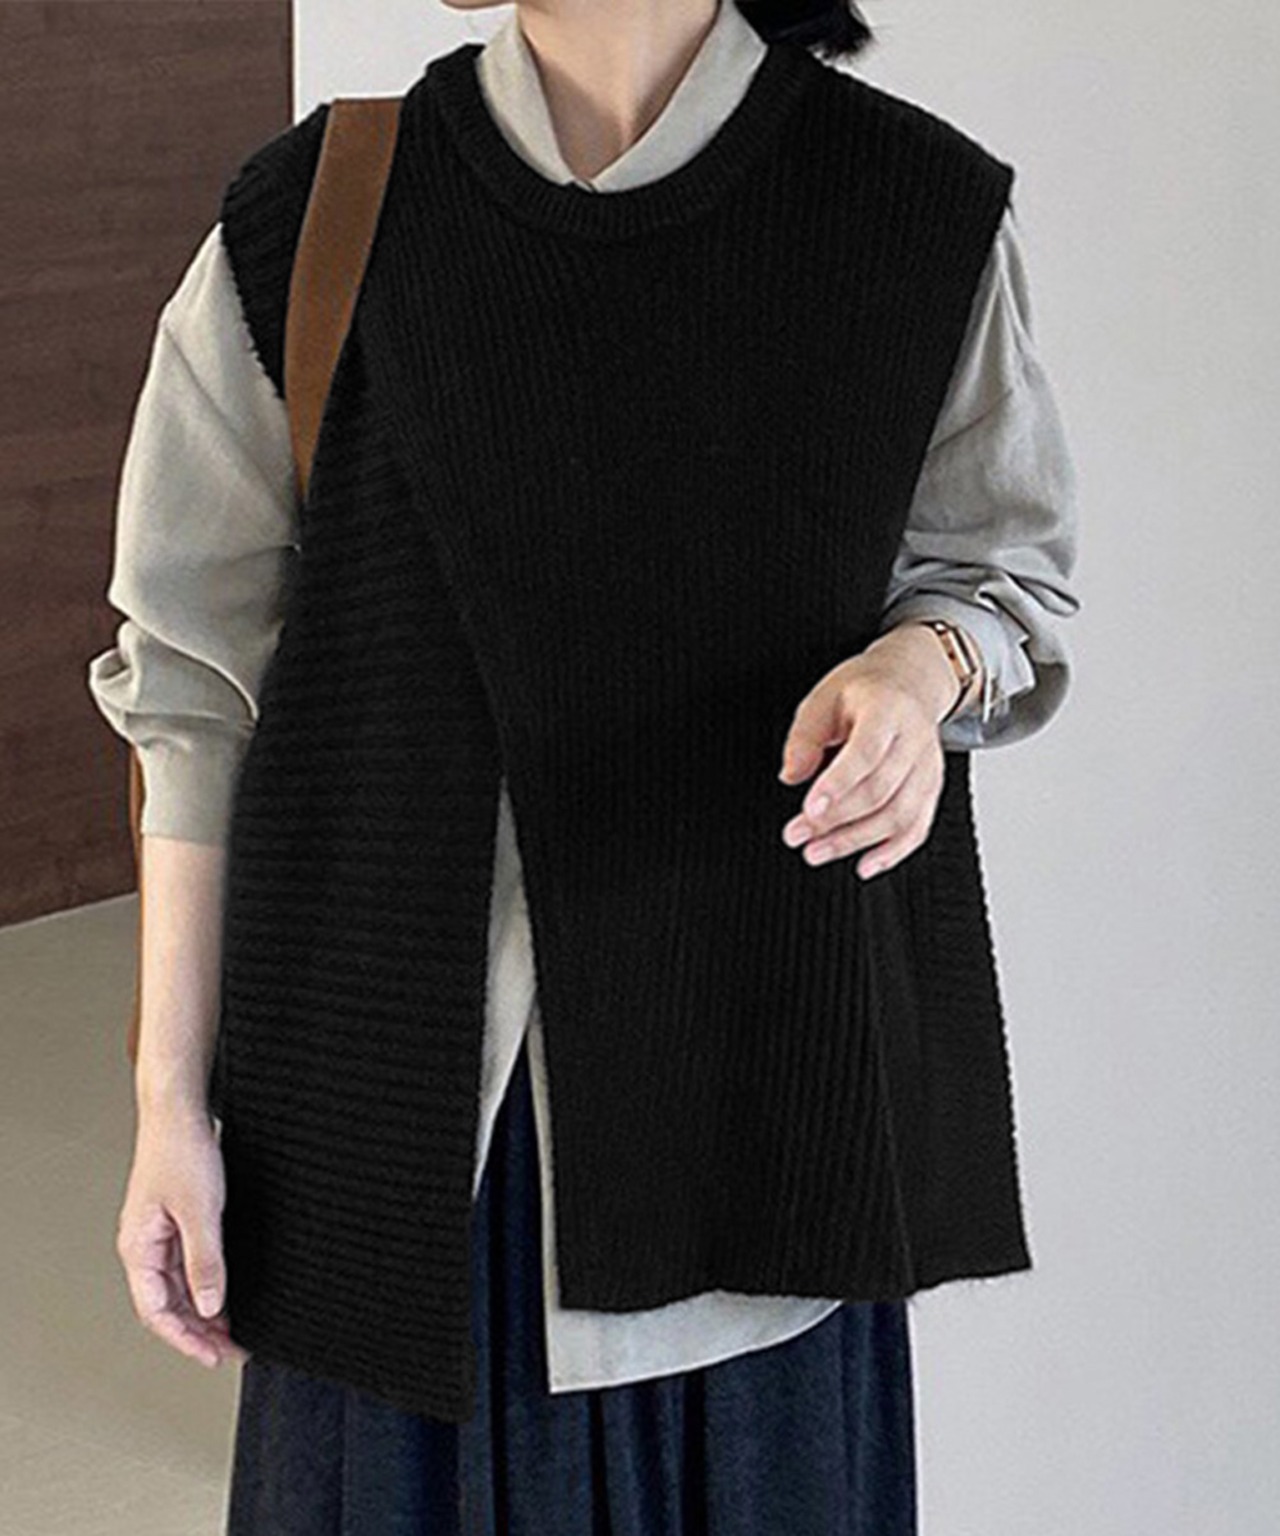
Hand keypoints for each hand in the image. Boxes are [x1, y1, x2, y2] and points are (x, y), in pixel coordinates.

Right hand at [116, 1102, 247, 1369]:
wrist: (180, 1110)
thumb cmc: (180, 1151)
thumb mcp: (201, 1211)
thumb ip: (205, 1261)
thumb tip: (209, 1306)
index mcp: (139, 1248)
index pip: (156, 1311)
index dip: (185, 1339)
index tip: (213, 1356)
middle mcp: (146, 1246)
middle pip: (168, 1304)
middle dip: (198, 1331)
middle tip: (232, 1349)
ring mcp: (161, 1234)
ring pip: (179, 1287)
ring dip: (204, 1311)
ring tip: (234, 1331)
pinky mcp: (178, 1221)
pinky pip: (189, 1265)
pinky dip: (207, 1284)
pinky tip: (227, 1294)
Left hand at [776, 626, 959, 878]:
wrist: (910, 681)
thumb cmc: (862, 691)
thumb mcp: (823, 697)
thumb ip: (805, 736)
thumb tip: (791, 775)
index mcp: (886, 710)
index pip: (866, 753)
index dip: (838, 784)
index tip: (809, 809)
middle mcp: (914, 741)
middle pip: (879, 790)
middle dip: (835, 820)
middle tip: (796, 835)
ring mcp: (927, 768)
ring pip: (898, 815)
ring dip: (855, 841)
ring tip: (816, 852)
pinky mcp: (931, 789)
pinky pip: (917, 828)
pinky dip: (892, 852)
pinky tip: (864, 866)